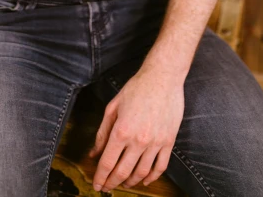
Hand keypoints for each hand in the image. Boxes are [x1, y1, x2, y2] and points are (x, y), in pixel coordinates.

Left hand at [89, 67, 183, 191]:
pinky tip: (145, 180)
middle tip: (107, 188)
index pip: (107, 162)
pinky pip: (160, 166)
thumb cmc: (136, 89)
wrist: (162, 78)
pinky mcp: (169, 141)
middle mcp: (138, 140)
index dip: (100, 177)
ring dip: (131, 182)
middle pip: (123, 171)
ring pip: (142, 172)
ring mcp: (155, 142)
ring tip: (123, 184)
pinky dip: (152, 177)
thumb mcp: (113, 107)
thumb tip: (94, 153)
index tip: (97, 185)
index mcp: (121, 130)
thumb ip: (102, 132)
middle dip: (112, 183)